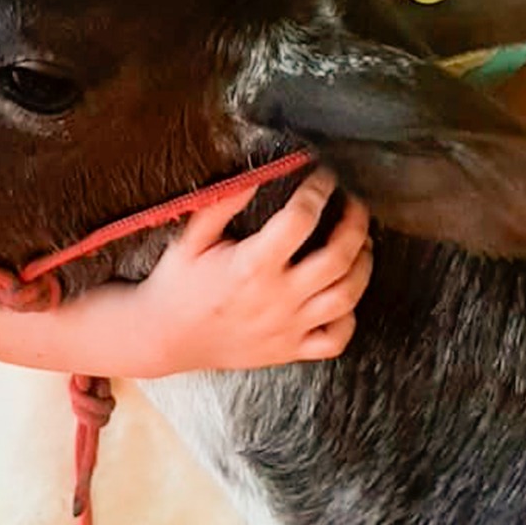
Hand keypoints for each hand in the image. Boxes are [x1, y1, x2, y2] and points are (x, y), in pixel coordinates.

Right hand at [138, 168, 372, 374]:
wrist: (163, 337)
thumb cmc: (177, 284)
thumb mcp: (192, 237)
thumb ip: (224, 203)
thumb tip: (257, 174)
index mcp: (251, 266)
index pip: (300, 220)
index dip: (318, 190)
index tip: (323, 174)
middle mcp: (276, 298)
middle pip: (337, 258)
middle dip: (355, 223)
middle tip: (355, 203)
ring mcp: (287, 328)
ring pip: (346, 297)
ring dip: (363, 265)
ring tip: (362, 242)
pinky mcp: (288, 350)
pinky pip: (334, 340)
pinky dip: (349, 317)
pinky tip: (345, 294)